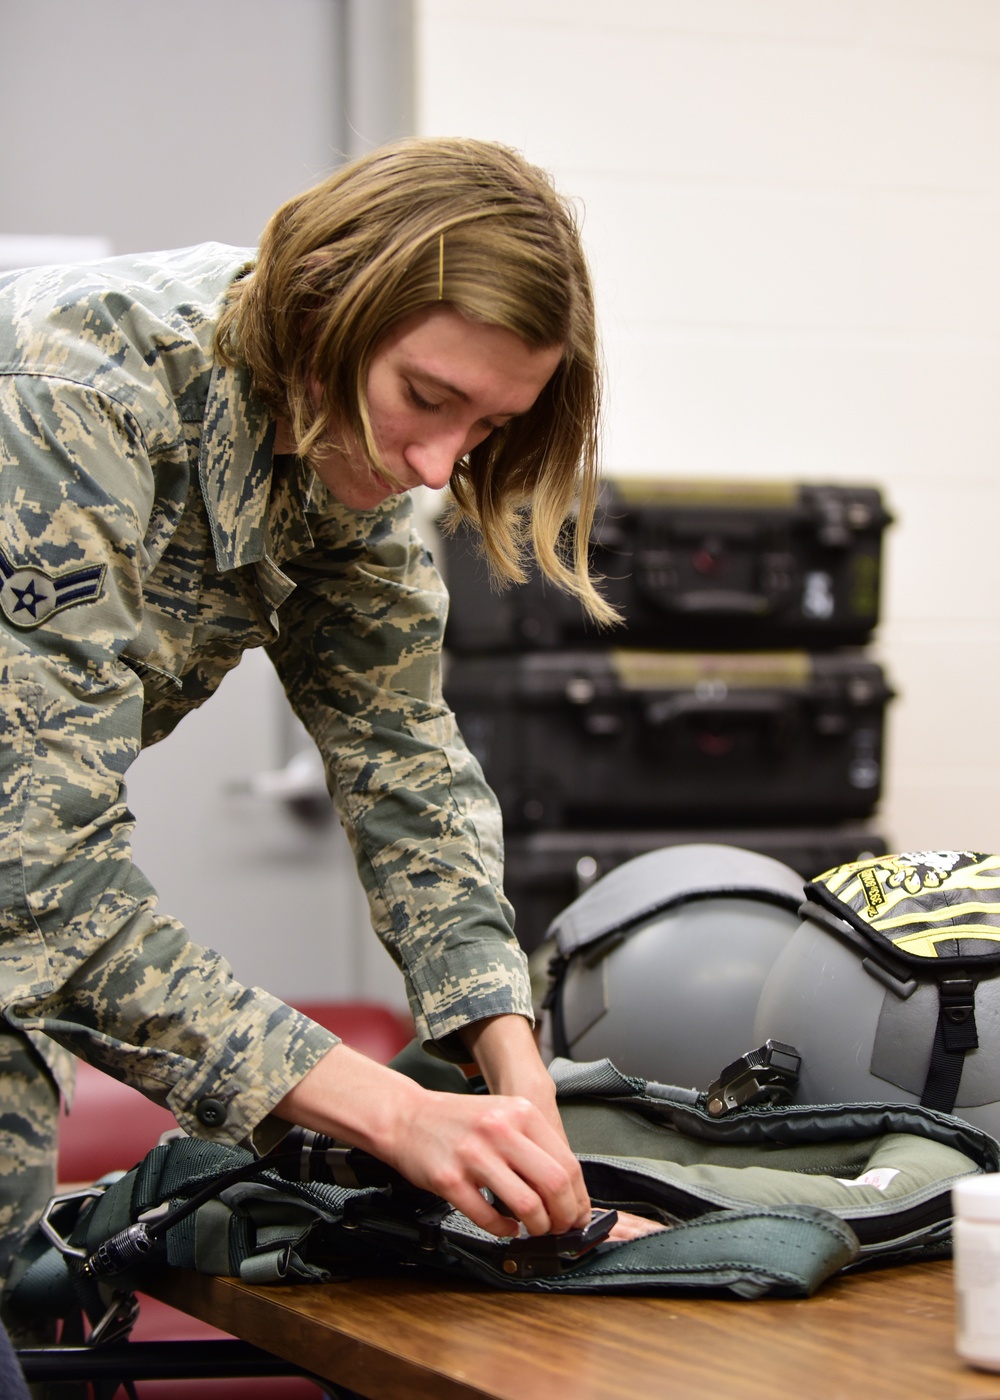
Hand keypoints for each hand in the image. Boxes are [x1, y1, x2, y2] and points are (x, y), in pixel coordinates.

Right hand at [273, 1042, 589, 1237]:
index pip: (567, 1162)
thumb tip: (567, 1187)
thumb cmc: (457, 1121)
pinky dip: (504, 1229)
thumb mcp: (503, 1115)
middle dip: (565, 1216)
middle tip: (561, 1227)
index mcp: (520, 1112)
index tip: (578, 1214)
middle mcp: (500, 1129)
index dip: (578, 1197)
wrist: (406, 1117)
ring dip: (537, 1227)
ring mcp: (474, 1154)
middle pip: (554, 1184)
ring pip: (527, 1204)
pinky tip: (505, 1227)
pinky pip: (489, 1217)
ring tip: (534, 1229)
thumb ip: (534, 1143)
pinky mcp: (450, 1179)